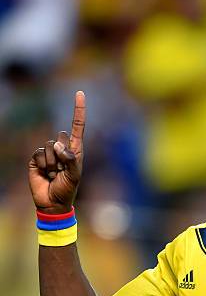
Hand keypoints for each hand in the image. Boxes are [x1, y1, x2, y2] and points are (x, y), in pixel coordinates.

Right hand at [29, 91, 85, 213]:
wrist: (52, 203)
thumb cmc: (68, 189)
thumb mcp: (75, 175)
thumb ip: (70, 158)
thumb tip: (58, 144)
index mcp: (76, 150)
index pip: (78, 126)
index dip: (78, 109)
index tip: (79, 93)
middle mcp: (63, 148)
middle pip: (61, 136)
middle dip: (63, 153)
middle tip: (63, 170)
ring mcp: (49, 153)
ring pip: (50, 146)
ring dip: (53, 163)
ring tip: (55, 174)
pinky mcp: (36, 158)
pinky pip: (39, 153)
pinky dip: (43, 164)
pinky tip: (45, 174)